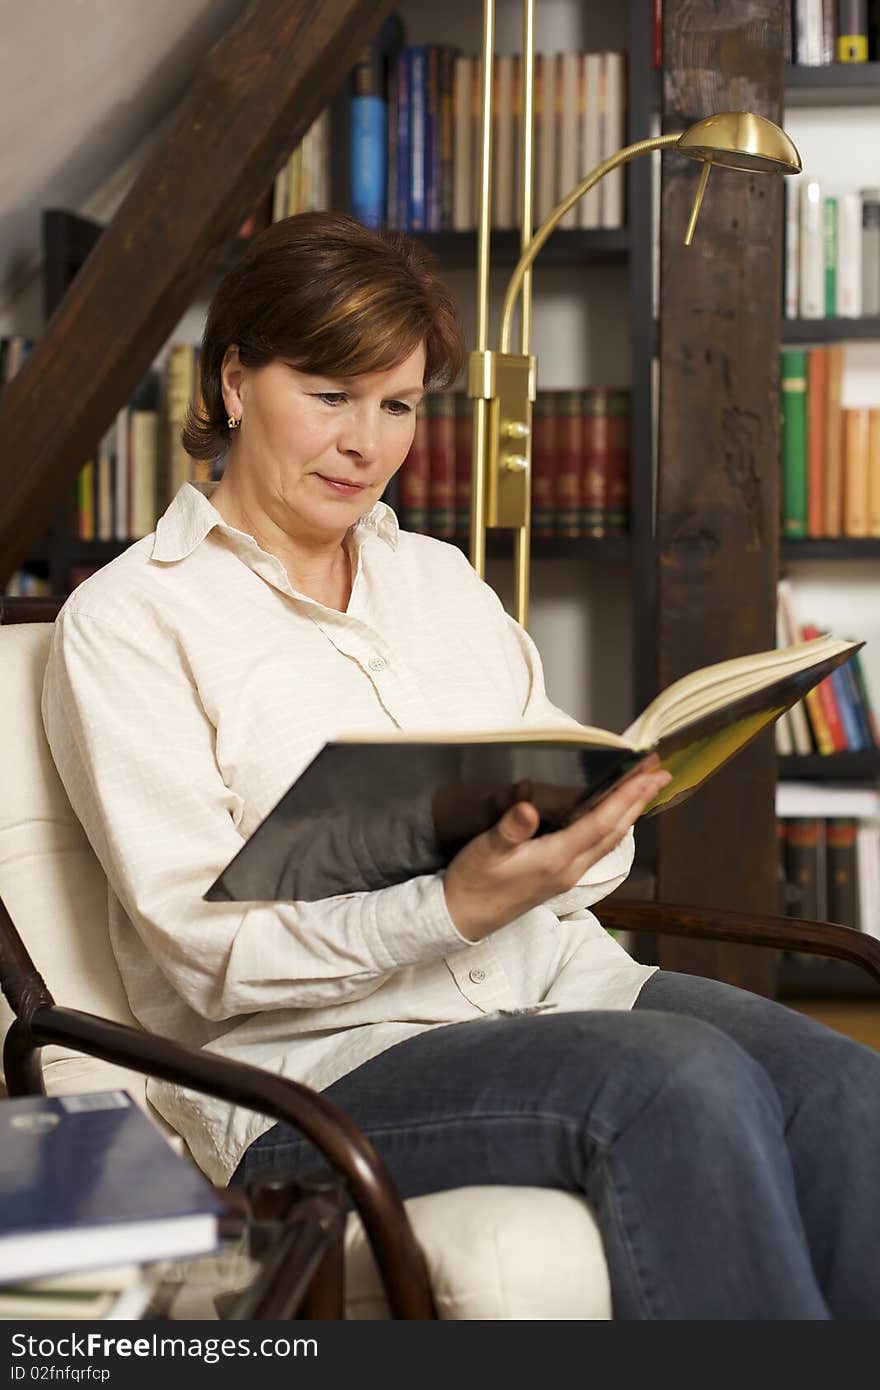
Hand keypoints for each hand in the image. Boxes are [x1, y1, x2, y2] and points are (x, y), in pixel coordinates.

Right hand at [443, 759, 671, 942]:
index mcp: (556, 859)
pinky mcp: (560, 878)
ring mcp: (567, 875)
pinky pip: (597, 848)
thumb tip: (528, 807)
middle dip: (639, 800)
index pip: (602, 821)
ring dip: (630, 813)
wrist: (462, 918)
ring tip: (644, 790)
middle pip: (615, 830)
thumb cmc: (473, 882)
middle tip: (660, 772)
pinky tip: (612, 819)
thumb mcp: (486, 851)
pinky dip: (612, 827)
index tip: (649, 773)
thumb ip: (509, 829)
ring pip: (609, 840)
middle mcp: (570, 868)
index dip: (628, 795)